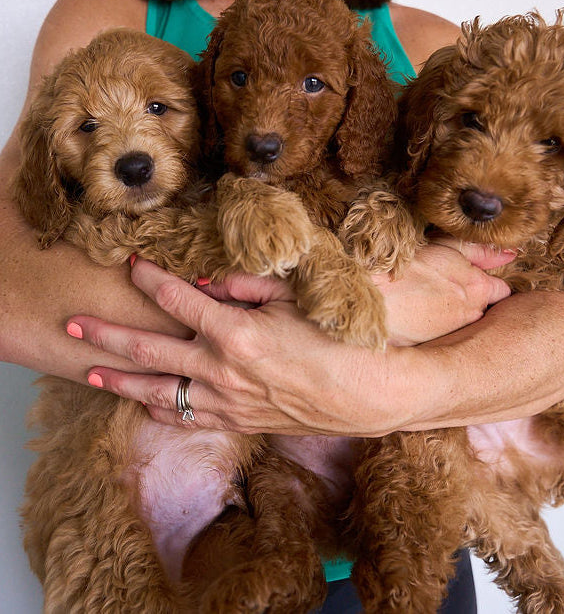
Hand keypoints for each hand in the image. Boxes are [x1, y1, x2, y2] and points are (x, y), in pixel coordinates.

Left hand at [67, 258, 397, 434]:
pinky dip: (160, 409)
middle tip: (74, 324)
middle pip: (150, 351)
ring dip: (120, 381)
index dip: (150, 278)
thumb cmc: (337, 341)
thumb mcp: (297, 299)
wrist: (368, 393)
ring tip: (90, 372)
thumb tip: (208, 280)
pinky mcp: (239, 420)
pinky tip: (144, 403)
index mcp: (236, 333)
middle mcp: (222, 370)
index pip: (178, 299)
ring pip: (159, 392)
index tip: (132, 264)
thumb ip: (247, 286)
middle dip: (107, 334)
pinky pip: (187, 418)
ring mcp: (227, 401)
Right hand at [376, 237, 513, 345]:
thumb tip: (510, 254)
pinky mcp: (431, 347)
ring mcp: (451, 334)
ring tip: (424, 298)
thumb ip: (480, 252)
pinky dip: (432, 325)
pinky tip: (415, 313)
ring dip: (449, 312)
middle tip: (443, 284)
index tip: (469, 275)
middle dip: (469, 298)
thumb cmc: (405, 268)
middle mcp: (471, 317)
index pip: (501, 290)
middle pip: (481, 307)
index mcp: (480, 290)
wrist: (369, 299)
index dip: (485, 281)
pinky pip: (441, 334)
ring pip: (460, 321)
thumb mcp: (445, 249)